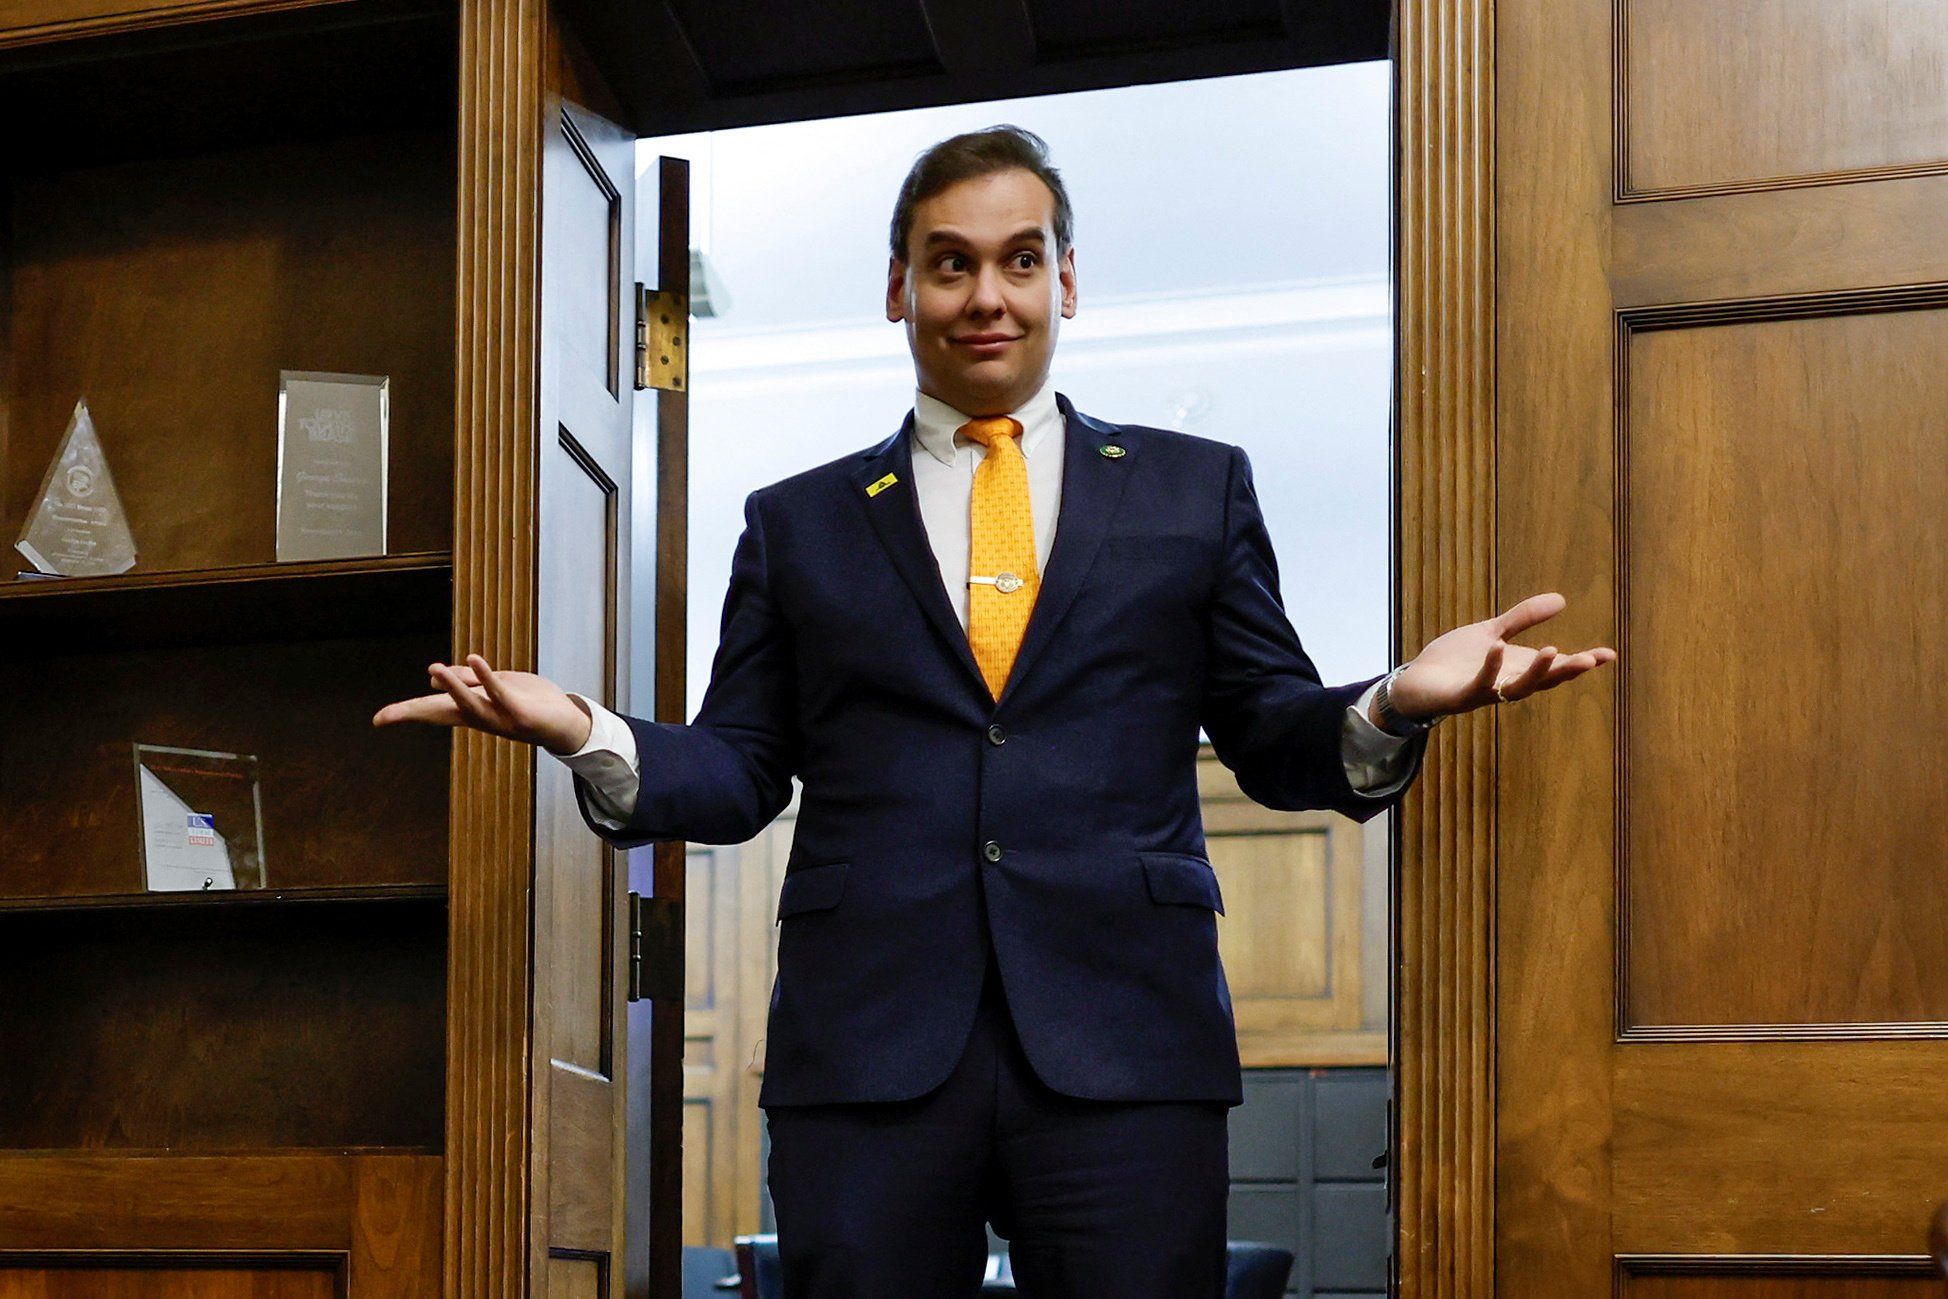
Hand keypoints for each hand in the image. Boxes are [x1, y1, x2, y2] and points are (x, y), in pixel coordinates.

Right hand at [371, 653, 593, 754]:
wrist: (565, 722)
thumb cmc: (528, 703)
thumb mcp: (494, 687)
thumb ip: (468, 681)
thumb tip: (433, 678)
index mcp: (470, 711)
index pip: (432, 711)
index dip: (406, 713)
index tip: (378, 720)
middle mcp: (479, 719)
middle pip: (441, 714)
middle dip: (413, 713)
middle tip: (385, 716)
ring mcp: (499, 718)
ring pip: (470, 704)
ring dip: (452, 686)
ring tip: (432, 669)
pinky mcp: (519, 712)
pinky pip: (500, 692)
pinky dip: (486, 677)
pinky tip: (474, 659)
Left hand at [1383, 592, 1616, 720]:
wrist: (1416, 681)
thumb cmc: (1454, 661)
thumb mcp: (1492, 633)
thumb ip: (1522, 619)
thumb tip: (1561, 599)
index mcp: (1517, 669)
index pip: (1555, 668)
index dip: (1581, 662)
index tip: (1608, 655)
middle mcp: (1507, 684)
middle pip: (1543, 682)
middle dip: (1566, 671)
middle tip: (1590, 659)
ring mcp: (1485, 692)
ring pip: (1517, 688)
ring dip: (1536, 672)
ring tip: (1552, 650)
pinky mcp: (1461, 696)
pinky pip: (1479, 685)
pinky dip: (1490, 668)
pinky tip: (1498, 647)